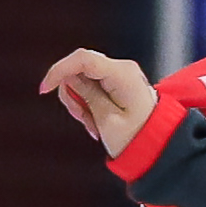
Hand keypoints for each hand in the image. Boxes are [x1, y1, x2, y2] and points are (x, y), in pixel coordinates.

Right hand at [39, 50, 158, 156]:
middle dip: (72, 95)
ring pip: (80, 80)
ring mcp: (119, 75)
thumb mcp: (107, 119)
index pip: (82, 59)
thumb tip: (68, 76)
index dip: (59, 70)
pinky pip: (90, 87)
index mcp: (123, 75)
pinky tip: (96, 122)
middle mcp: (122, 69)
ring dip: (80, 104)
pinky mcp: (116, 84)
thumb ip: (86, 93)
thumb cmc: (139, 138)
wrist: (160, 147)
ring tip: (93, 125)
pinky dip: (87, 105)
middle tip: (83, 120)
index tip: (45, 90)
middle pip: (78, 70)